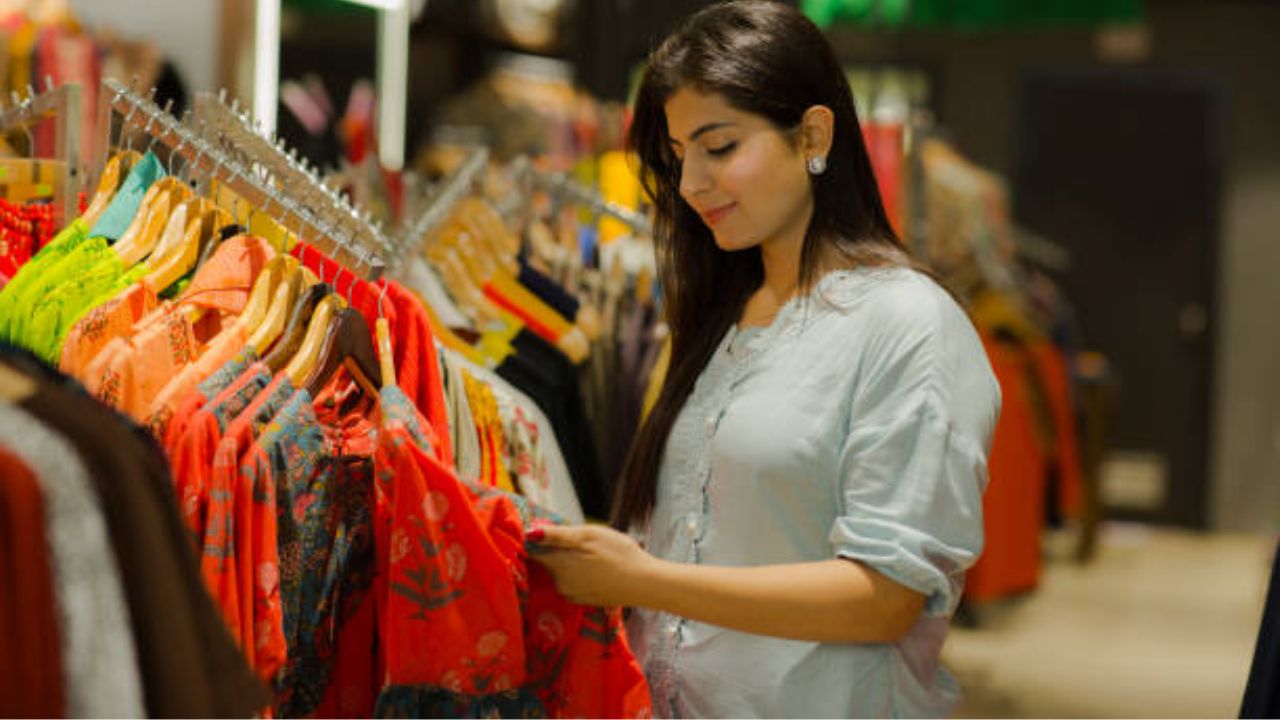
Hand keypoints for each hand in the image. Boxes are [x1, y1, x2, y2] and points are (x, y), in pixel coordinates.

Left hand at [526, 524, 661, 606]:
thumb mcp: (588, 535)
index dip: (539, 539)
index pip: (534, 551)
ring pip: (562, 572)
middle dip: (558, 550)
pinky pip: (573, 583)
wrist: (644, 584)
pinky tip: (599, 569)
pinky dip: (580, 575)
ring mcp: (571, 595)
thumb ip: (557, 535)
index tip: (553, 532)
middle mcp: (559, 584)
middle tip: (583, 540)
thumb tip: (529, 532)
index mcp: (557, 565)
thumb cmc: (619, 554)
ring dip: (571, 562)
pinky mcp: (584, 601)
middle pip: (549, 562)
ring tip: (594, 555)